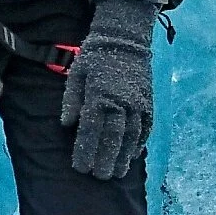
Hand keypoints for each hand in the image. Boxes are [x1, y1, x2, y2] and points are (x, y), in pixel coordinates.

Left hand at [60, 0, 157, 178]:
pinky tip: (134, 154)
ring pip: (131, 135)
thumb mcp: (76, 74)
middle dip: (106, 159)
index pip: (91, 130)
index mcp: (99, 95)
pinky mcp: (148, 101)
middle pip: (113, 137)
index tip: (81, 168)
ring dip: (124, 156)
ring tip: (117, 173)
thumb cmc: (94, 56)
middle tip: (100, 177)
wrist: (124, 37)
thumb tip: (67, 125)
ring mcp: (138, 102)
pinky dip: (140, 142)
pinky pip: (146, 126)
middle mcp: (120, 101)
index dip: (85, 151)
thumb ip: (72, 100)